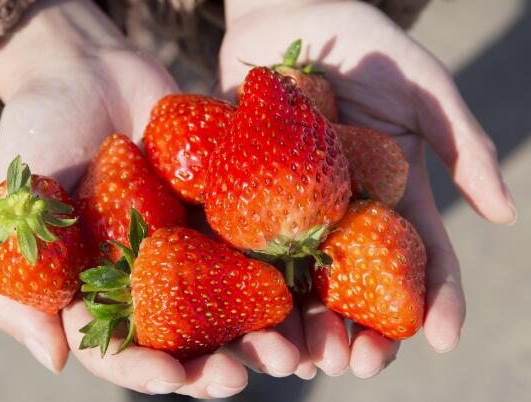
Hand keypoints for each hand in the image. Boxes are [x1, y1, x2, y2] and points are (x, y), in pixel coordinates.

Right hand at [0, 0, 304, 396]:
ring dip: (265, 334)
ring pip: (236, 303)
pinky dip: (290, 274)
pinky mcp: (229, 211)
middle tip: (240, 377)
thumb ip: (18, 280)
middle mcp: (154, 275)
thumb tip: (53, 360)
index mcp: (103, 287)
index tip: (171, 377)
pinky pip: (262, 246)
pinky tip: (314, 296)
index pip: (123, 346)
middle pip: (190, 338)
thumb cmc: (41, 131)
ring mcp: (196, 244)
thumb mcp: (12, 203)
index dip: (146, 368)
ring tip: (291, 350)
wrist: (90, 70)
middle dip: (216, 364)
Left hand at [219, 0, 516, 377]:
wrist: (285, 15)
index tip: (441, 338)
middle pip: (356, 288)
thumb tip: (502, 214)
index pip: (420, 260)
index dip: (435, 300)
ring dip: (304, 327)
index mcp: (390, 198)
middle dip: (360, 331)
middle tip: (359, 365)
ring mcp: (290, 211)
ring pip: (300, 284)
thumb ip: (461, 143)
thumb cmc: (361, 42)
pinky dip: (248, 287)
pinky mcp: (242, 198)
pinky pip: (244, 248)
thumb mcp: (421, 85)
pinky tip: (250, 320)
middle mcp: (341, 216)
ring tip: (303, 359)